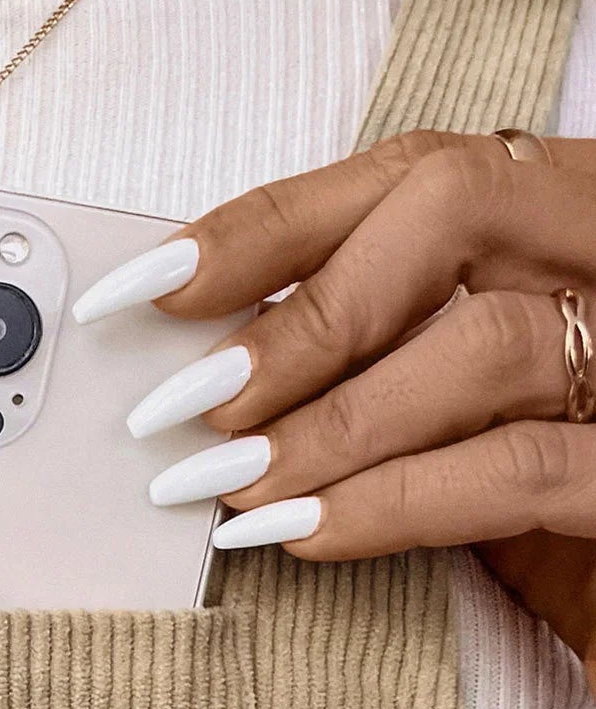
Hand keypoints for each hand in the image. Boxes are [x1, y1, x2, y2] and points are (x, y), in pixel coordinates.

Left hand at [75, 132, 595, 691]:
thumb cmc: (570, 510)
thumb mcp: (473, 422)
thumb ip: (390, 377)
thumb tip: (237, 386)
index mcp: (575, 226)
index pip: (418, 174)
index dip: (275, 221)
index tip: (155, 283)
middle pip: (448, 217)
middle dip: (299, 317)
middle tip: (189, 408)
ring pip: (479, 342)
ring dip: (329, 423)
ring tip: (231, 489)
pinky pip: (514, 469)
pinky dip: (391, 502)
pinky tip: (302, 534)